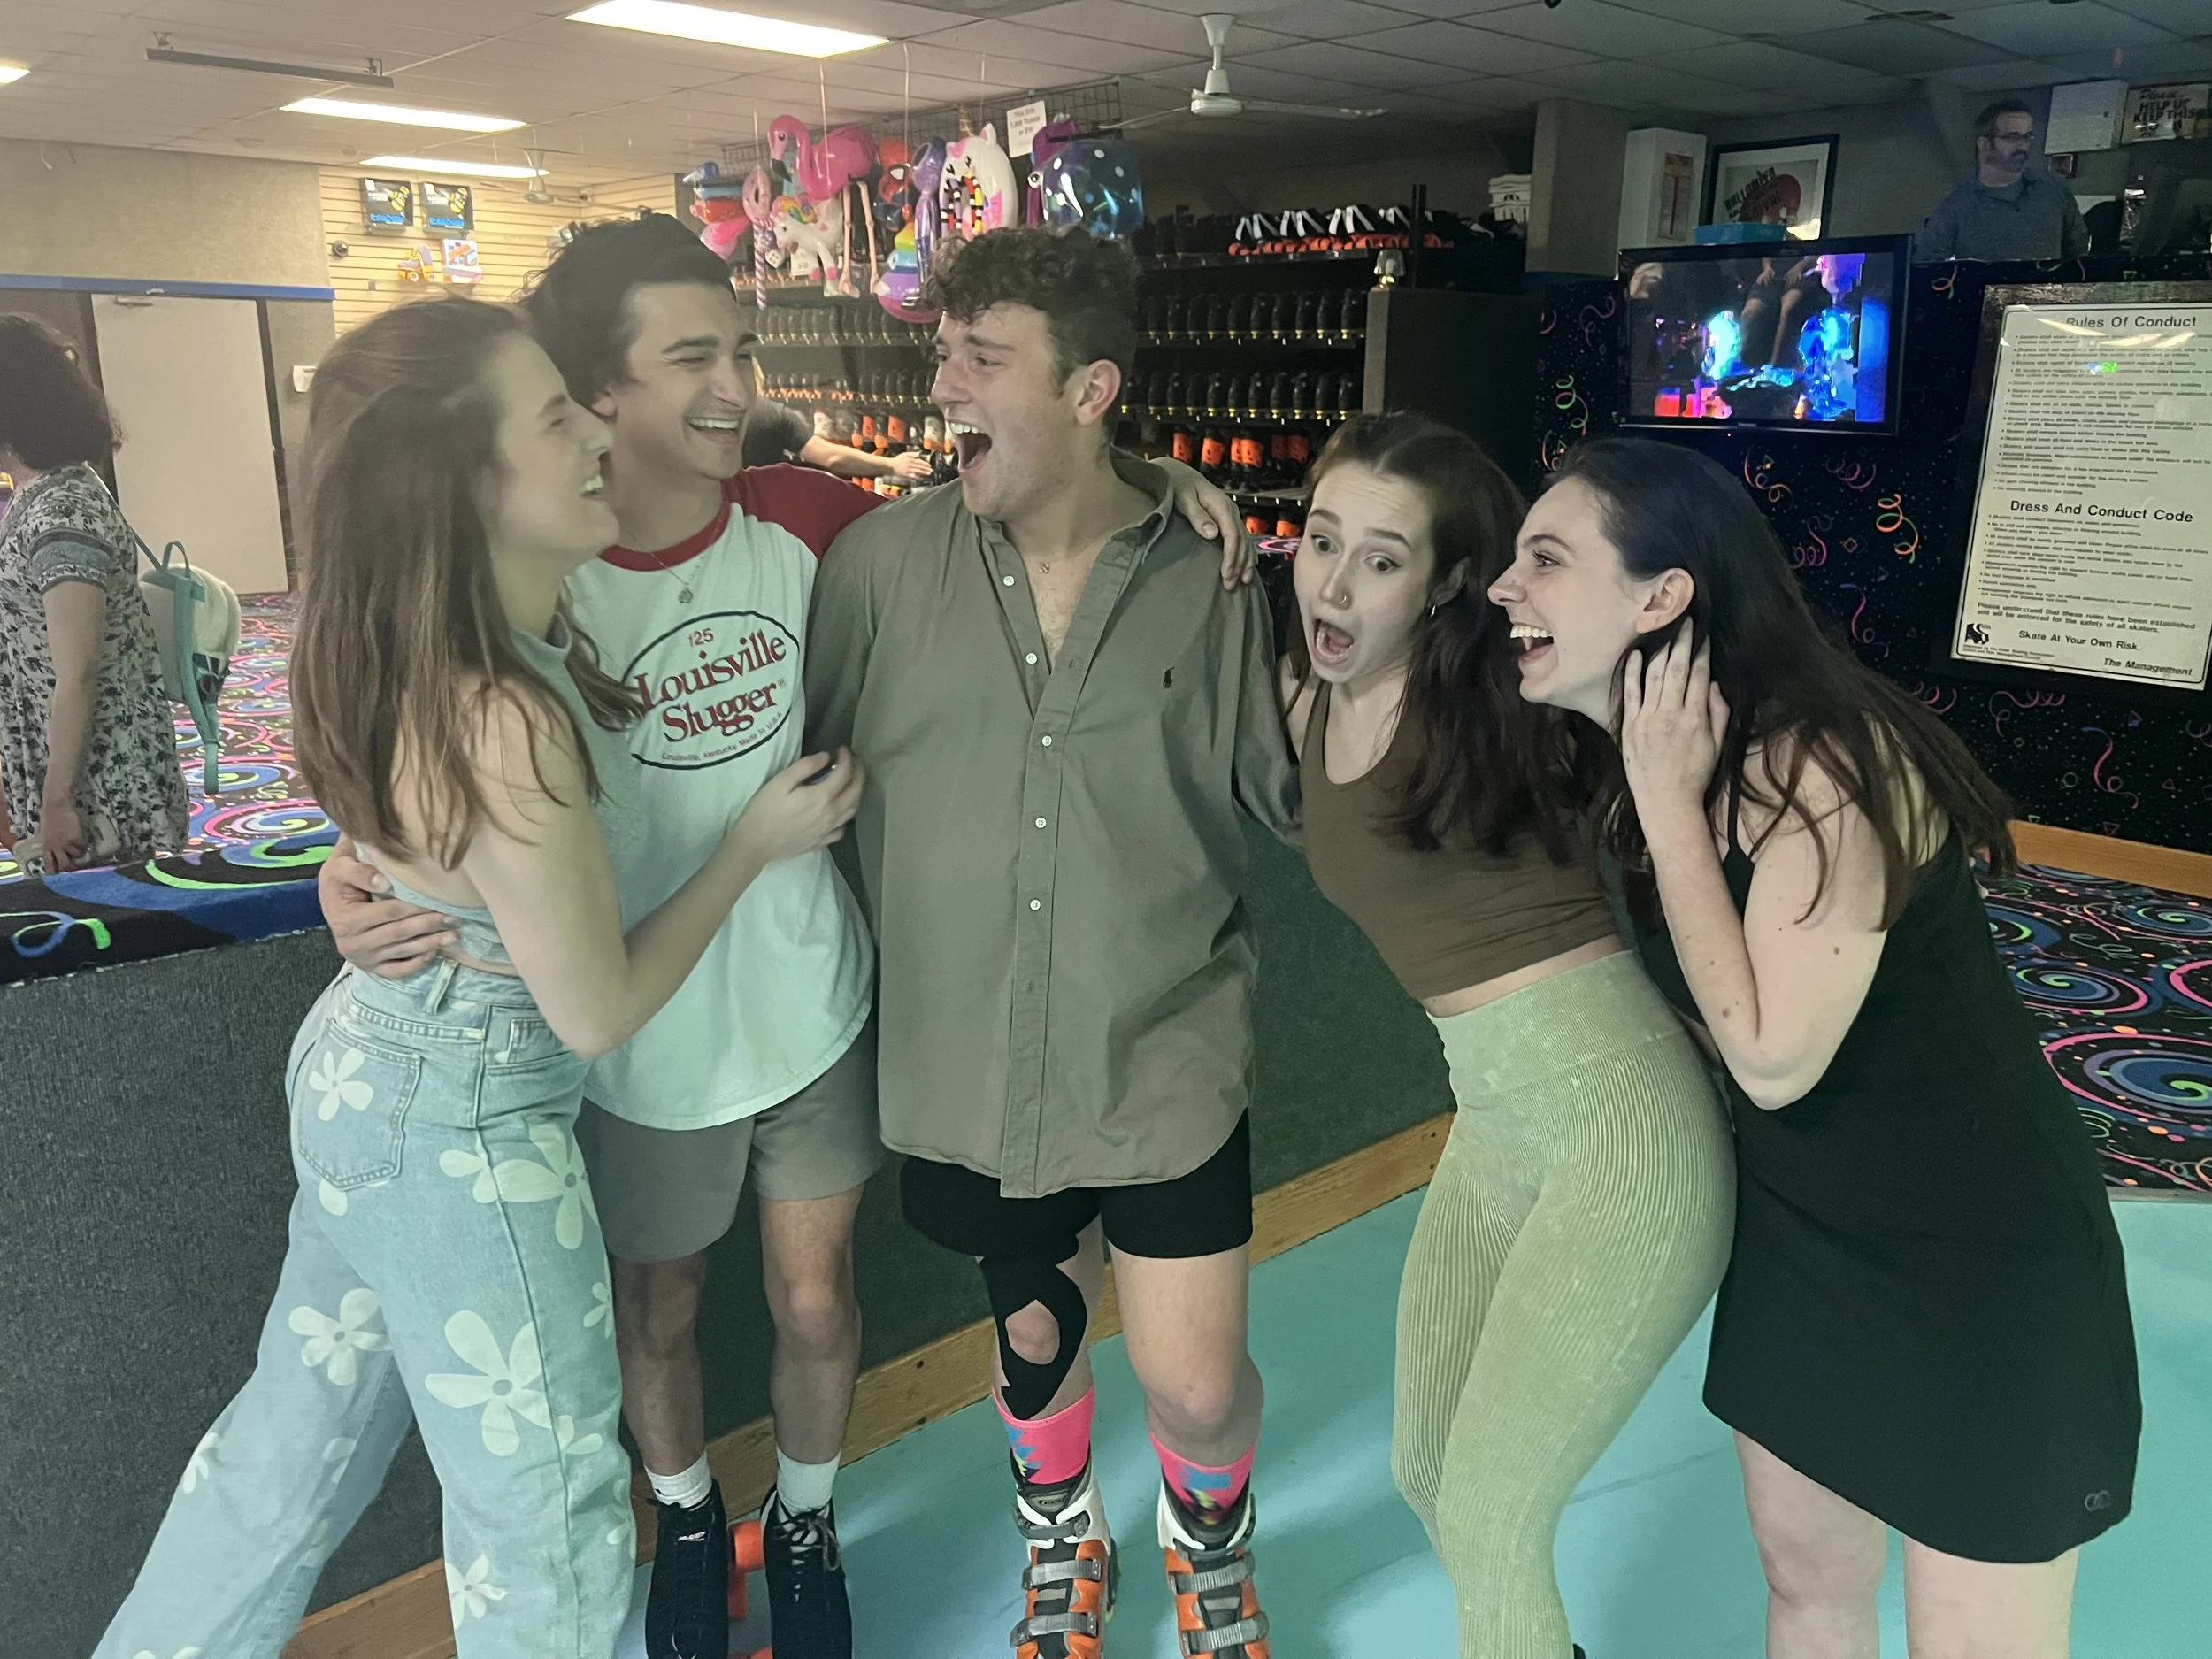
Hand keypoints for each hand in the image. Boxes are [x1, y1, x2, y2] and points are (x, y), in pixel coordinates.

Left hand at [37, 797, 88, 871]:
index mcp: (45, 846)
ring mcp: (65, 843)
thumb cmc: (48, 816)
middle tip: (74, 865)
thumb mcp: (43, 831)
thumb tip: (48, 846)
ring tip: (80, 852)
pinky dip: (84, 847)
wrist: (56, 806)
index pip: (48, 863)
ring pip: (75, 857)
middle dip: (69, 867)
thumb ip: (46, 840)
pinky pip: (82, 847)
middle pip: (64, 864)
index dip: (53, 871)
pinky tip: (84, 844)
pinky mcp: (75, 838)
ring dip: (78, 855)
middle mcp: (55, 847)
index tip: (56, 876)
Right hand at [319, 834, 456, 977]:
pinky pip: (397, 971)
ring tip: (453, 936)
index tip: (439, 901)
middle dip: (429, 925)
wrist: (330, 897)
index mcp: (346, 919)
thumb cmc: (340, 878)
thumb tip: (385, 882)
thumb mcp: (341, 866)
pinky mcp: (370, 967)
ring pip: (402, 952)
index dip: (416, 907)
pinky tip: (434, 953)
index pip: (390, 912)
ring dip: (430, 944)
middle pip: (399, 933)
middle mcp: (352, 943)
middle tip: (454, 917)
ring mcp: (362, 958)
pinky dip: (417, 964)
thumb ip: (359, 871)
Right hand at [733, 749, 864, 864]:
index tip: (843, 749)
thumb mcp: (781, 781)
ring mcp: (828, 830)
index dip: (847, 758)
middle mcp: (831, 813)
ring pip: (852, 809)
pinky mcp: (821, 842)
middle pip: (855, 791)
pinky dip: (846, 816)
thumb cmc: (765, 810)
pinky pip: (842, 829)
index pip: (844, 773)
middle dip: (859, 773)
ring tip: (853, 781)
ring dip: (857, 792)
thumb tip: (826, 757)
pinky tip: (840, 811)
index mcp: (822, 796)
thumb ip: (805, 766)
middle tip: (855, 761)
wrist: (756, 843)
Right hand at [889, 450, 933, 482]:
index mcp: (910, 459)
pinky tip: (920, 478)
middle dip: (926, 468)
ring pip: (917, 471)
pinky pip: (912, 476)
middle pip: (919, 466)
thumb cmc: (897, 460)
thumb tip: (918, 453)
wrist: (890, 465)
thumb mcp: (904, 454)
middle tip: (931, 470)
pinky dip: (916, 477)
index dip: (925, 463)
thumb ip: (911, 454)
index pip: (919, 461)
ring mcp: (907, 469)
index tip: (929, 465)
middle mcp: (909, 464)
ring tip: (928, 473)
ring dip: (923, 472)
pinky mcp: (905, 474)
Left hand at [1172, 472, 1254, 588]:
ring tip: (1243, 582)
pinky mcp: (1229, 520)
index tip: (1226, 574)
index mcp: (1221, 506)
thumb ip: (1197, 516)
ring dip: (1246, 562)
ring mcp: (1231, 515)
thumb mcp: (1184, 499)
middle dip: (1239, 564)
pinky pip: (1243, 539)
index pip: (1232, 535)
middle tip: (1231, 585)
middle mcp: (1231, 511)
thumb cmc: (1178, 487)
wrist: (1180, 476)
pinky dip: (1247, 555)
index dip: (1231, 556)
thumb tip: (1213, 534)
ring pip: (1246, 542)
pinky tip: (1247, 568)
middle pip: (1242, 541)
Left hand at [1619, 623, 1728, 830]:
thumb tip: (1715, 684)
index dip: (1702, 652)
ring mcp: (1647, 719)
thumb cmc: (1695, 774)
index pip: (1700, 675)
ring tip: (1665, 630)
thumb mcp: (1717, 745)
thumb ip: (1719, 713)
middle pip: (1677, 669)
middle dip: (1683, 642)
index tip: (1704, 634)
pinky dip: (1631, 671)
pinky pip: (1629, 692)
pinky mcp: (1628, 726)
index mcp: (1695, 718)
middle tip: (1686, 622)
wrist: (1665, 801)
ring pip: (1654, 675)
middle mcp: (1670, 715)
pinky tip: (1635, 654)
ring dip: (1661, 650)